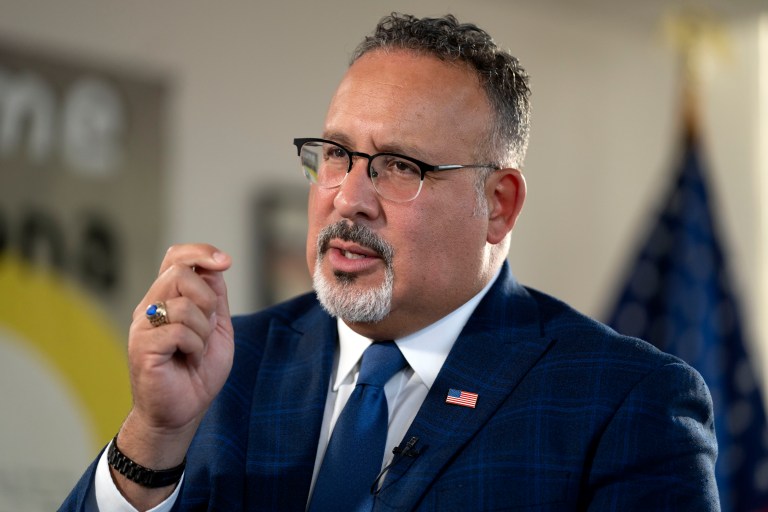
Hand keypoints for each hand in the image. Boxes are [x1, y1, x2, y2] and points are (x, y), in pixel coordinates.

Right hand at [126, 244, 233, 434]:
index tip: (226, 262)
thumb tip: (214, 267)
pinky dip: (195, 347)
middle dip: (207, 299)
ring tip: (196, 350)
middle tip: (208, 326)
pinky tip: (188, 360)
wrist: (182, 411)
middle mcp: (150, 306)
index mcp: (167, 298)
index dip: (201, 252)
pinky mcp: (142, 346)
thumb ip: (215, 297)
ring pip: (183, 304)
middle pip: (180, 272)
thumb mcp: (216, 328)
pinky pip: (179, 331)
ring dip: (203, 331)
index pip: (176, 257)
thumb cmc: (198, 372)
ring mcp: (143, 326)